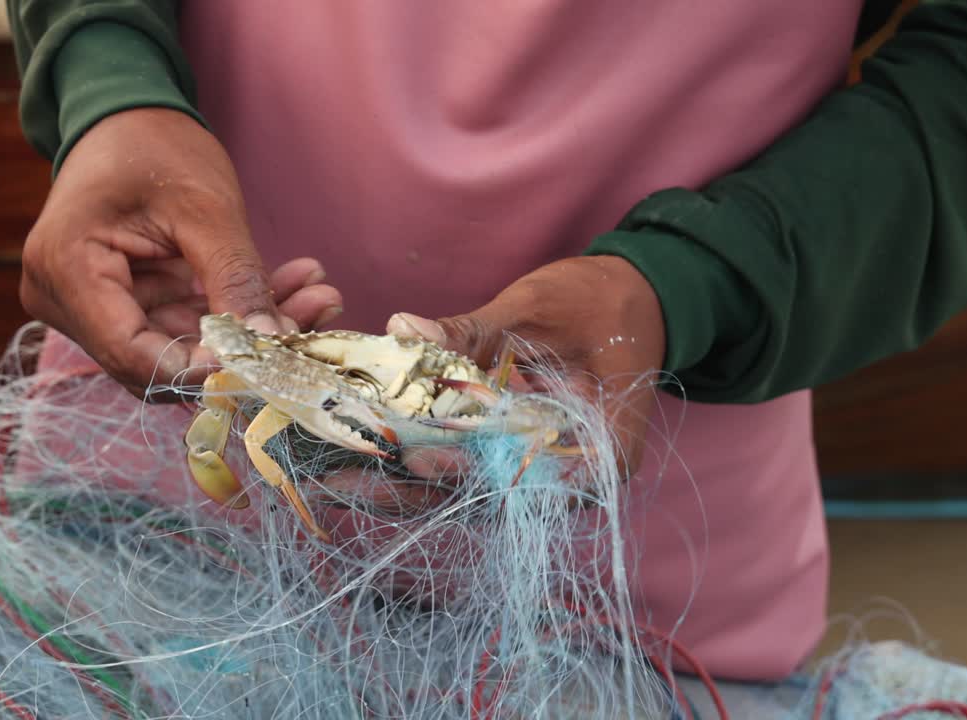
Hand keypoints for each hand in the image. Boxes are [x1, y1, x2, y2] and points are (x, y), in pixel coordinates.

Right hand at [18, 108, 342, 397]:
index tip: (271, 357)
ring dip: (247, 329)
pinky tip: (290, 288)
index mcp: (66, 269)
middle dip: (239, 347)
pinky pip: (181, 329)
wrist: (126, 115)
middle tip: (312, 313)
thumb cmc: (153, 144)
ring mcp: (89, 307)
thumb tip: (272, 344)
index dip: (202, 368)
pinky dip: (232, 313)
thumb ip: (236, 279)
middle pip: (157, 359)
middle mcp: (62, 300)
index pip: (134, 354)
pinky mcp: (122, 305)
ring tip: (315, 293)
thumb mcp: (205, 208)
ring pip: (177, 348)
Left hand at [314, 256, 666, 513]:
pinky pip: (457, 469)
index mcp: (599, 458)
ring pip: (460, 495)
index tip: (417, 461)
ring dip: (398, 485)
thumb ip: (471, 330)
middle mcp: (565, 481)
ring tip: (332, 478)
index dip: (467, 479)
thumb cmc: (600, 301)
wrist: (634, 298)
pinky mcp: (508, 455)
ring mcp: (536, 470)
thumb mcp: (540, 310)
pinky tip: (357, 454)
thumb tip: (403, 330)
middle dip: (408, 493)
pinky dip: (411, 460)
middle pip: (479, 503)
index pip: (524, 486)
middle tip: (340, 481)